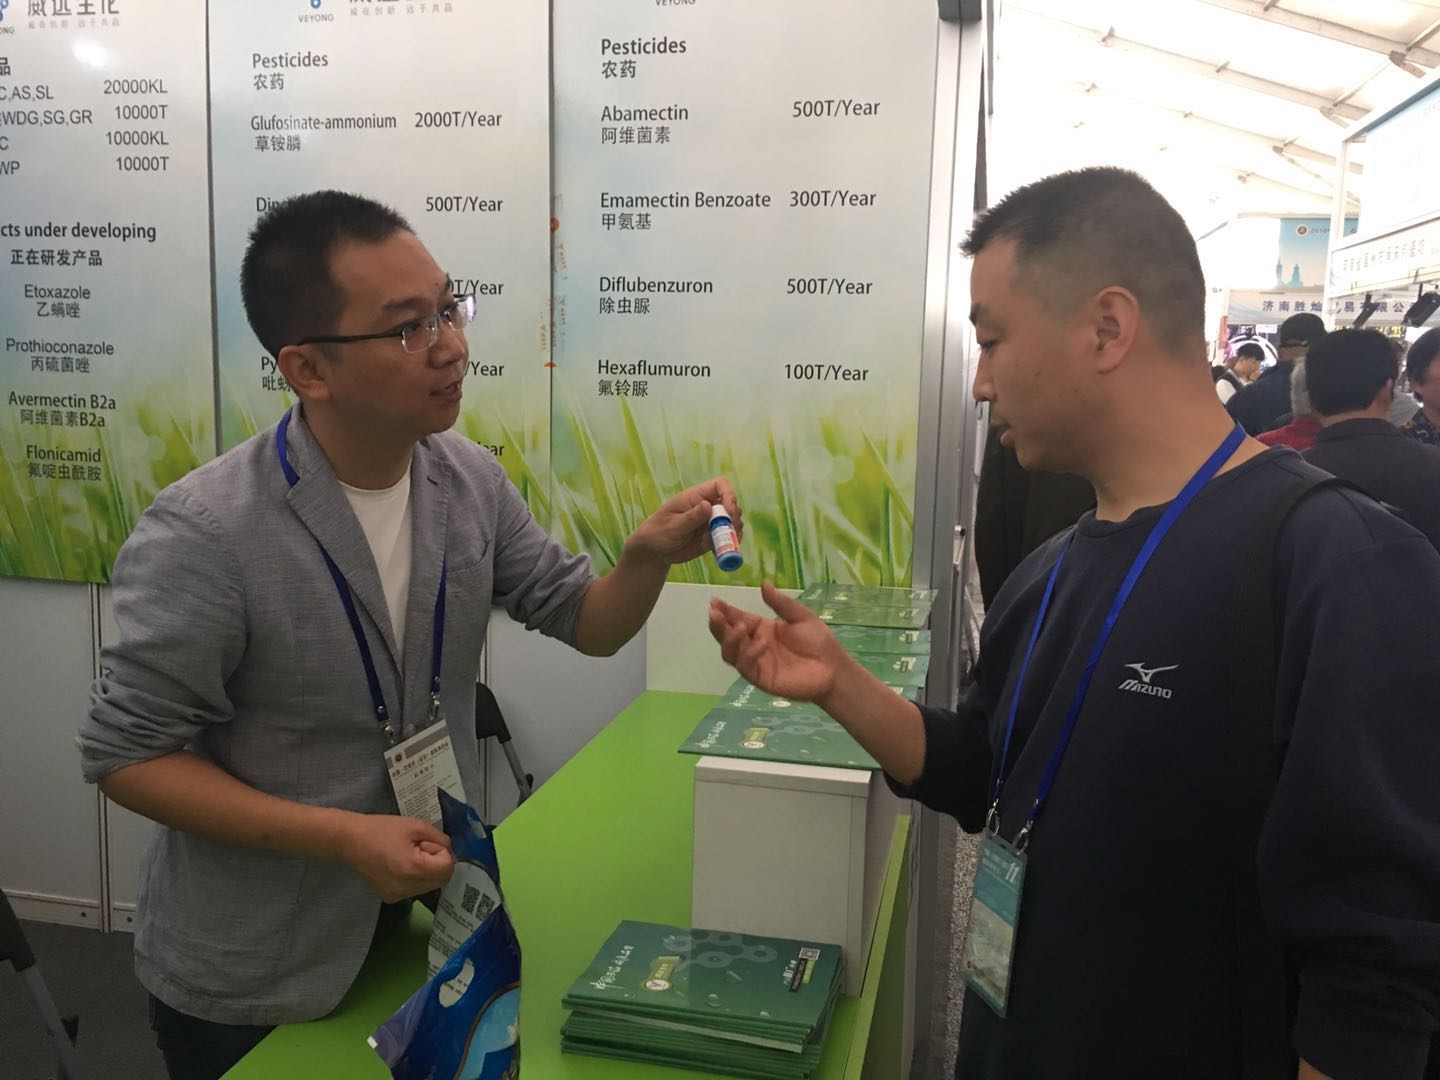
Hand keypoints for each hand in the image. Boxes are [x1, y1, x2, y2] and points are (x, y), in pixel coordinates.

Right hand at [337, 813, 454, 902]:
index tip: (428, 843)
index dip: (443, 853)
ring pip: (428, 886)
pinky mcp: (389, 898)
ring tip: (407, 855)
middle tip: (419, 848)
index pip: (448, 868)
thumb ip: (440, 838)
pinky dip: (414, 878)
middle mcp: (407, 888)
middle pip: (441, 880)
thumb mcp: (416, 826)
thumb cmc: (381, 830)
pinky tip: (398, 865)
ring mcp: (397, 896)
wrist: (349, 841)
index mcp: (414, 869)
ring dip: (427, 871)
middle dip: (437, 863)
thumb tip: (449, 851)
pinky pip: (414, 890)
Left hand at [624, 477, 741, 566]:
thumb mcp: (672, 526)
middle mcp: (707, 507)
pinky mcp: (712, 536)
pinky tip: (714, 551)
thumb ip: (691, 517)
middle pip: (731, 504)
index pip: (720, 485)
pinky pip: (727, 537)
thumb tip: (708, 505)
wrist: (654, 551)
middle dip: (734, 518)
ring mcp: (711, 522)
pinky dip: (727, 544)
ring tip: (715, 543)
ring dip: (731, 533)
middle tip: (728, 533)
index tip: (729, 512)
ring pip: (733, 522)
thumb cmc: (658, 532)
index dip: (729, 495)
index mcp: (696, 497)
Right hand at [709, 581, 849, 704]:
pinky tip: (760, 644)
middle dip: (718, 625)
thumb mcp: (800, 617)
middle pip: (727, 636)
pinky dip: (749, 654)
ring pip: (730, 653)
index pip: (737, 618)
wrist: (833, 668)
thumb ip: (780, 603)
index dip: (725, 611)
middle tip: (714, 614)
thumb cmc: (818, 642)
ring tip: (739, 627)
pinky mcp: (761, 678)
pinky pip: (746, 667)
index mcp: (761, 628)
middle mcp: (754, 645)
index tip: (715, 601)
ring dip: (730, 640)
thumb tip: (764, 583)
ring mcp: (756, 662)